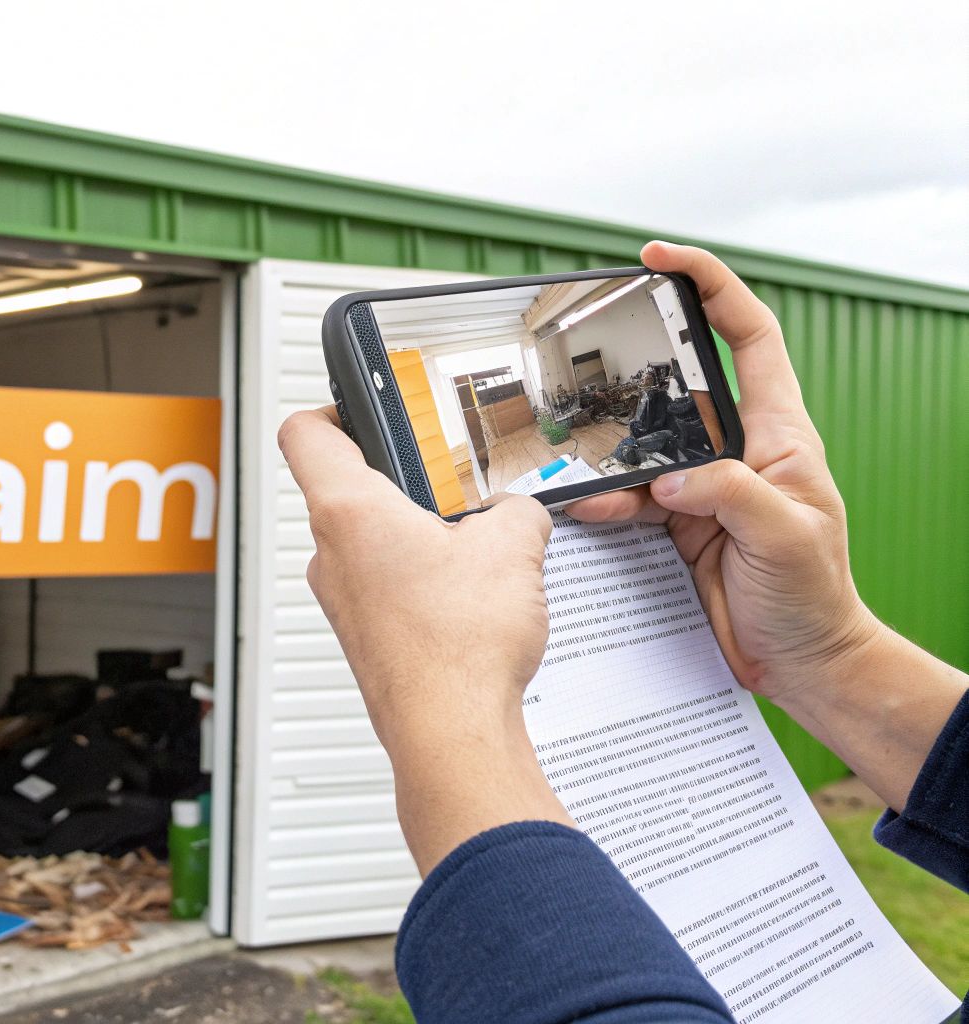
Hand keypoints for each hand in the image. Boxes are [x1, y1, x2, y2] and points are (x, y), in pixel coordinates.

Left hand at [279, 406, 569, 872]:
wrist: (450, 733)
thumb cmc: (457, 648)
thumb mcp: (513, 548)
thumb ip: (514, 509)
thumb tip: (515, 511)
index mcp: (348, 511)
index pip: (305, 433)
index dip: (331, 409)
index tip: (363, 407)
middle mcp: (330, 554)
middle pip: (343, 489)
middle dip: (399, 482)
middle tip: (445, 483)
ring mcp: (340, 600)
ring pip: (366, 544)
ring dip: (413, 538)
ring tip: (469, 548)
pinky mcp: (362, 637)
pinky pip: (382, 589)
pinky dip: (417, 583)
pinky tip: (466, 598)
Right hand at [568, 241, 966, 810]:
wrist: (800, 663)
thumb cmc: (816, 598)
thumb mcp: (786, 536)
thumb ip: (729, 494)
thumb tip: (672, 475)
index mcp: (779, 435)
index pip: (749, 336)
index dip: (711, 286)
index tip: (664, 260)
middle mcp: (739, 450)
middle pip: (684, 380)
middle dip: (641, 361)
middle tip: (600, 345)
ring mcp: (704, 486)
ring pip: (644, 445)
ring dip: (612, 453)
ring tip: (585, 461)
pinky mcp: (677, 524)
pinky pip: (629, 497)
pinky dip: (605, 503)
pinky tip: (591, 510)